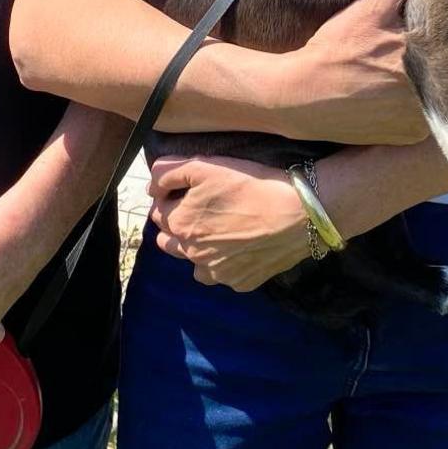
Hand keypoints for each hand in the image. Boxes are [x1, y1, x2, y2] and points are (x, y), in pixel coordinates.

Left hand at [150, 154, 312, 290]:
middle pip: (168, 242)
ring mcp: (217, 273)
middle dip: (177, 227)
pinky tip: (240, 247)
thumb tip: (151, 187)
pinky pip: (222, 276)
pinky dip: (225, 264)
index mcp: (180, 225)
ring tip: (218, 232)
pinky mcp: (240, 283)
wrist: (296, 213)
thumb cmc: (249, 185)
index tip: (189, 191)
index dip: (171, 199)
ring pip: (193, 264)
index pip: (159, 213)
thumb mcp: (204, 165)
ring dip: (196, 250)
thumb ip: (168, 173)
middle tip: (201, 211)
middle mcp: (192, 255)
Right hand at [274, 0, 430, 144]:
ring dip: (437, 84)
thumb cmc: (334, 49)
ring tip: (416, 71)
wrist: (302, 96)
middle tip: (429, 49)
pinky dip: (422, 107)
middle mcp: (429, 92)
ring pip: (444, 96)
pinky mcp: (412, 136)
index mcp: (424, 55)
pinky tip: (401, 95)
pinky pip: (430, 118)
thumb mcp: (368, 9)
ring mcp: (423, 119)